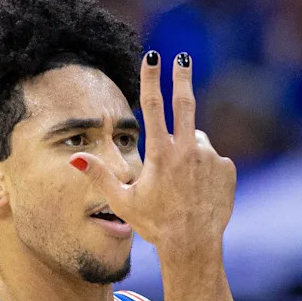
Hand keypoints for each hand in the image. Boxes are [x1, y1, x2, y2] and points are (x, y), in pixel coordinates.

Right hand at [69, 52, 235, 258]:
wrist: (193, 245)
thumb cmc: (154, 224)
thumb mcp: (121, 202)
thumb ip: (99, 175)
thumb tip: (74, 158)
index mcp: (160, 154)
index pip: (154, 106)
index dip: (151, 78)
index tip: (153, 55)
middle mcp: (187, 150)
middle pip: (185, 103)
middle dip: (182, 77)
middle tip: (183, 57)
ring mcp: (210, 158)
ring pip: (196, 141)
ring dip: (187, 150)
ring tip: (180, 183)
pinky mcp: (226, 169)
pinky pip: (212, 160)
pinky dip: (204, 168)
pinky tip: (197, 190)